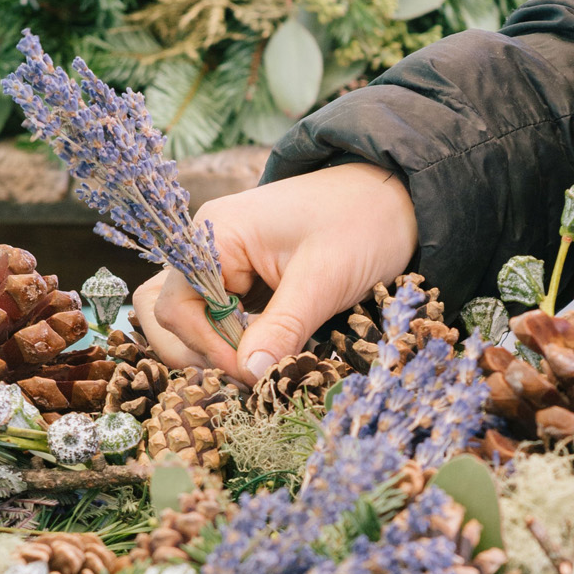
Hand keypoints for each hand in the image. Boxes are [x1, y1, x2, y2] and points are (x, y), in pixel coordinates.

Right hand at [131, 162, 416, 383]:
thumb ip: (283, 327)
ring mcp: (225, 264)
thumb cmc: (362, 223)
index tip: (251, 374)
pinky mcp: (247, 280)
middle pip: (176, 318)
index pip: (179, 307)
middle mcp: (209, 247)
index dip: (208, 348)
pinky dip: (244, 344)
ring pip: (200, 325)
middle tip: (254, 376)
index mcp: (215, 234)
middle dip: (208, 354)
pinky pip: (227, 321)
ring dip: (226, 352)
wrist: (397, 197)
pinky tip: (273, 354)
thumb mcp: (324, 279)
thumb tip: (250, 374)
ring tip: (266, 367)